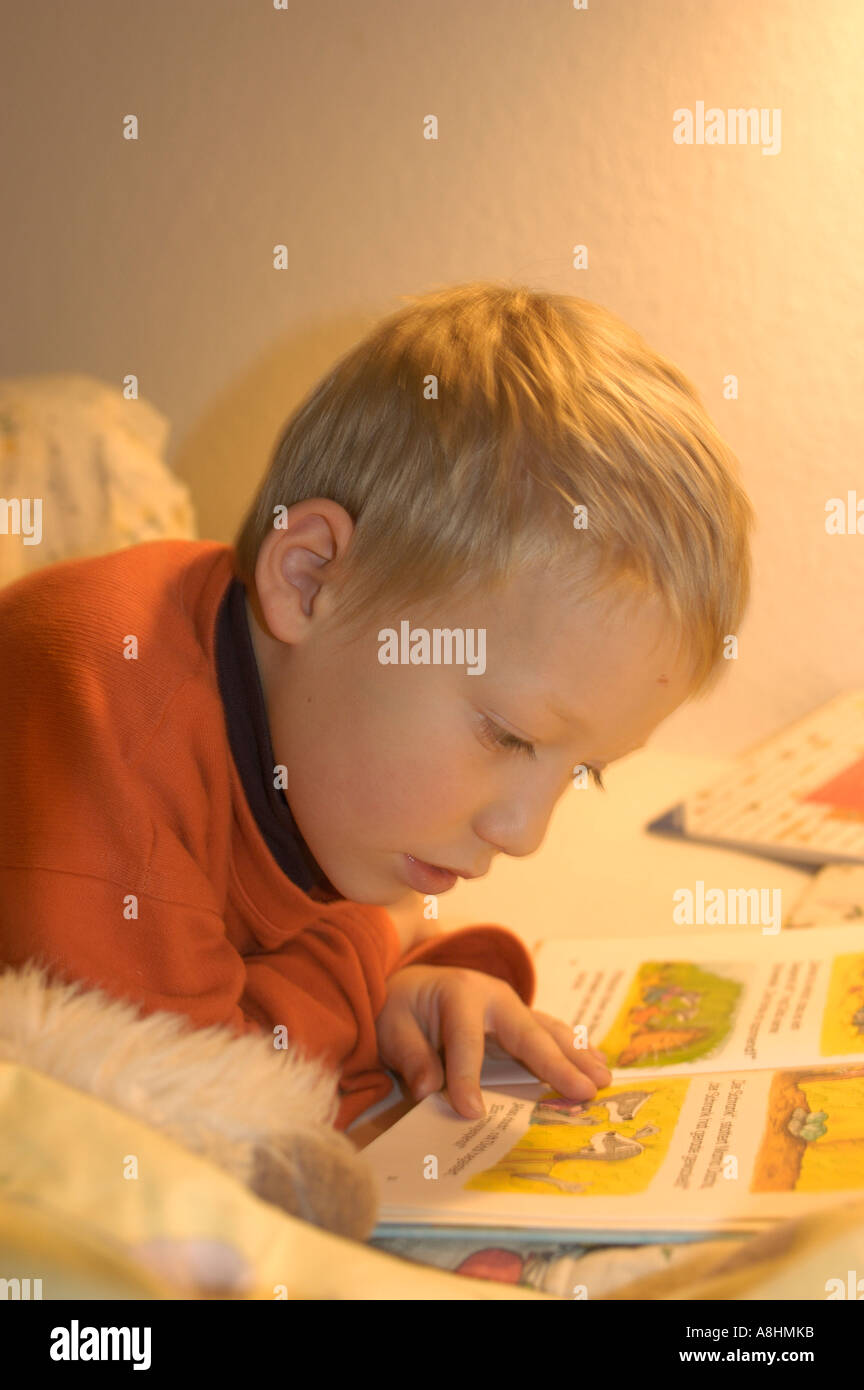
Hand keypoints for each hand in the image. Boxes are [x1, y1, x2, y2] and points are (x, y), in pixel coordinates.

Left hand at [375, 964, 611, 1119]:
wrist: (411, 987)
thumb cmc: (401, 1009)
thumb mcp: (392, 1028)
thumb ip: (411, 1056)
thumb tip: (428, 1089)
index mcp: (459, 994)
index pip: (466, 1040)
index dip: (467, 1077)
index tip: (471, 1113)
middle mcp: (493, 996)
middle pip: (527, 1032)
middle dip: (556, 1063)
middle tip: (586, 1091)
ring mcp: (511, 1005)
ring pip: (548, 1031)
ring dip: (577, 1056)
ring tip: (604, 1079)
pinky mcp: (518, 1019)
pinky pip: (549, 1034)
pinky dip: (574, 1050)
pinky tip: (595, 1064)